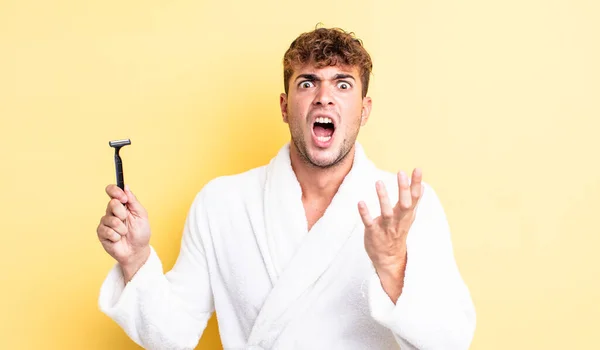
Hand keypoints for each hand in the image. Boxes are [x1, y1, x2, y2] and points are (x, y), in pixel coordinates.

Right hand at [97, 184, 150, 280]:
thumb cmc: (140, 233)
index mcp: (121, 205)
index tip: (123, 198)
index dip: (115, 191)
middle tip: (127, 220)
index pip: (112, 191)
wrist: (137, 251)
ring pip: (111, 219)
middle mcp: (111, 211)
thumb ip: (133, 201)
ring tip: (125, 233)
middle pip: (112, 204)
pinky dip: (116, 236)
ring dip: (122, 228)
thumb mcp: (141, 215)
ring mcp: (105, 222)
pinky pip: (107, 231)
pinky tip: (118, 239)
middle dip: (122, 213)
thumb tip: (126, 187)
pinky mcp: (101, 233)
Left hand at [358, 168, 423, 300]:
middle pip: (404, 204)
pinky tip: (360, 202)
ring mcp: (386, 227)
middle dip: (403, 189)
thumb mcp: (408, 218)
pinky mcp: (373, 233)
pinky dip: (365, 213)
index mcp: (407, 215)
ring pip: (387, 213)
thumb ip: (413, 203)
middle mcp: (399, 221)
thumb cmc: (397, 233)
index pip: (414, 198)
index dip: (416, 184)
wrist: (389, 259)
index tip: (417, 169)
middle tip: (401, 172)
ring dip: (383, 198)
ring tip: (378, 182)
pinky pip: (369, 223)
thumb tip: (422, 187)